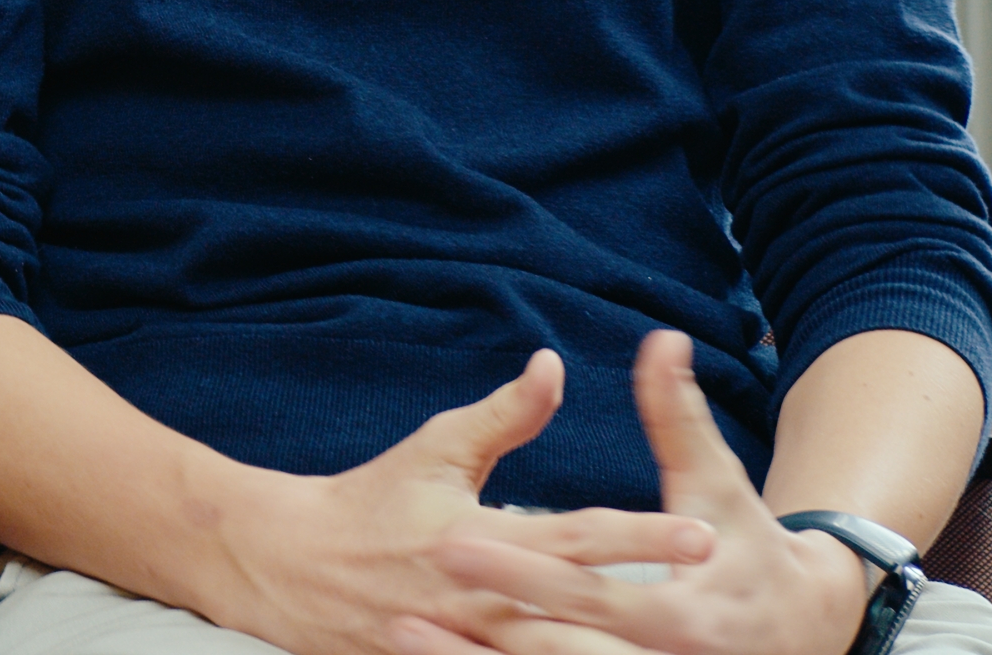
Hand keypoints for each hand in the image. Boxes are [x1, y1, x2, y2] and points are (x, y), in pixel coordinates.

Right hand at [185, 350, 713, 654]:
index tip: (701, 533)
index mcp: (476, 538)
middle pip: (576, 615)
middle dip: (643, 615)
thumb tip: (553, 366)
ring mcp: (457, 645)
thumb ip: (502, 416)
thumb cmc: (368, 499)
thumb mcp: (434, 450)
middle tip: (706, 603)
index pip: (576, 537)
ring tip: (666, 652)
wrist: (285, 564)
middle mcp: (474, 600)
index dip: (641, 537)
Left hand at [414, 333, 877, 654]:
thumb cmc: (751, 554)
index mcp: (681, 617)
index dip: (517, 570)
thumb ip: (681, 421)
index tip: (448, 541)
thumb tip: (663, 339)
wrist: (798, 635)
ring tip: (402, 634)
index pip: (587, 591)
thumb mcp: (717, 488)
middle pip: (556, 651)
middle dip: (477, 629)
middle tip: (406, 596)